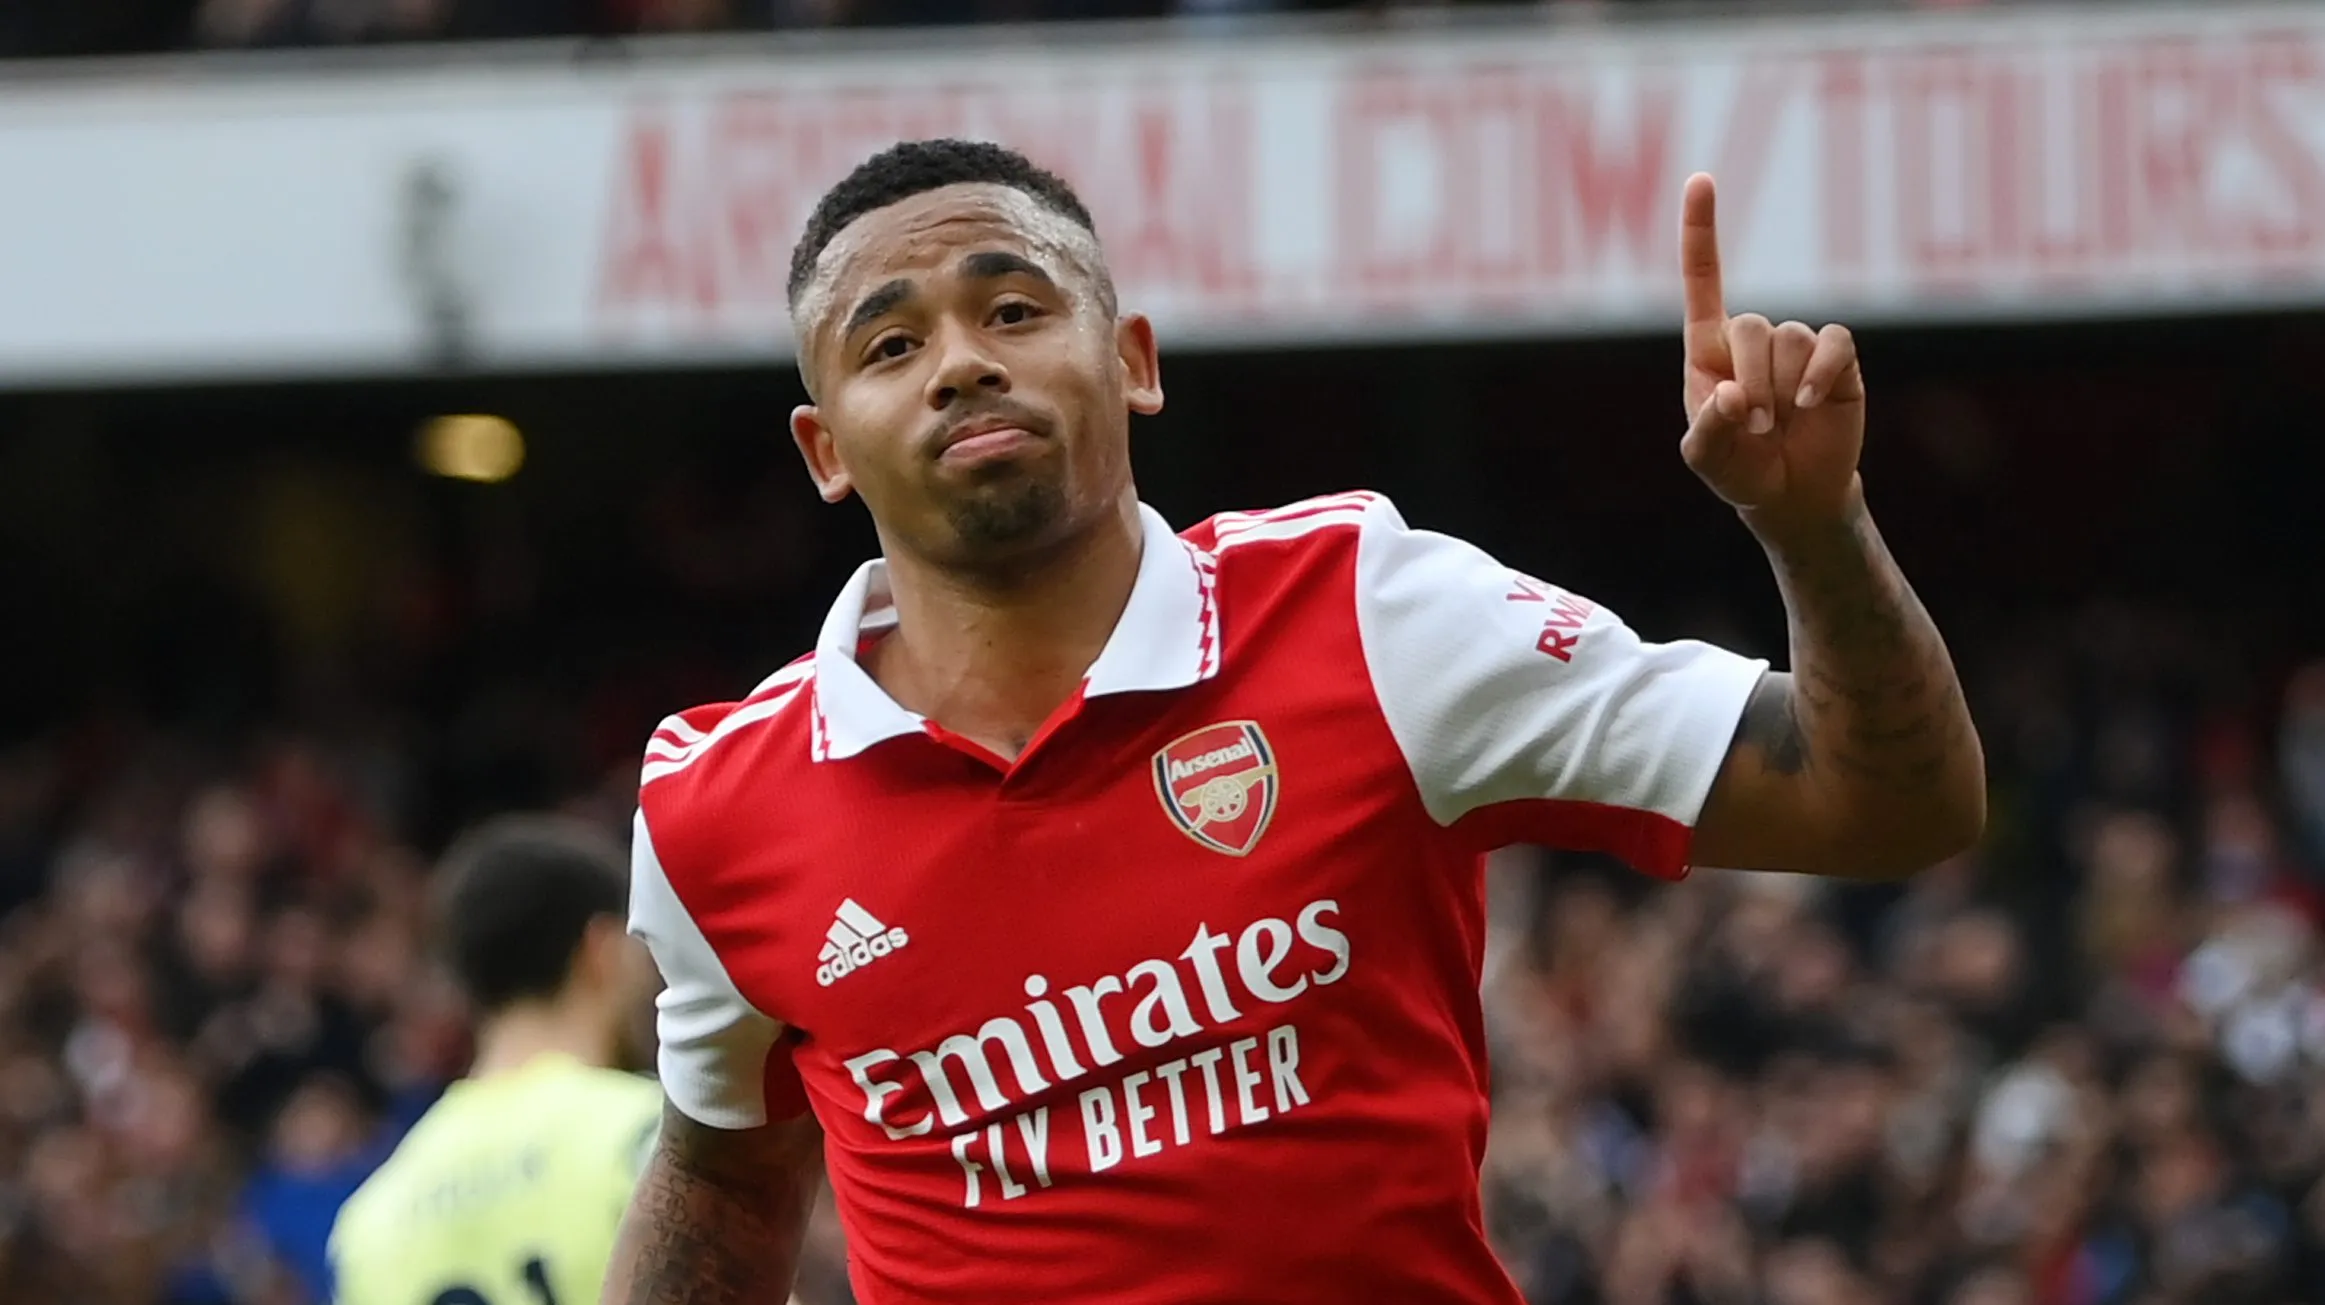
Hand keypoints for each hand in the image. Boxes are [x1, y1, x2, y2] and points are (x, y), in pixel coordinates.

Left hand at [1679, 173, 1865, 532]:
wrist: (1791, 496)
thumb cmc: (1739, 470)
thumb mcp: (1707, 459)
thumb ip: (1708, 429)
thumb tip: (1731, 393)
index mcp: (1710, 350)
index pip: (1704, 279)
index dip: (1702, 230)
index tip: (1700, 178)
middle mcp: (1753, 340)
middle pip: (1751, 327)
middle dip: (1751, 380)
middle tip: (1752, 424)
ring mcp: (1798, 348)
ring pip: (1791, 341)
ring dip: (1782, 388)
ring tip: (1778, 424)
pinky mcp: (1839, 361)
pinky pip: (1834, 345)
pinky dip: (1821, 373)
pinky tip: (1811, 403)